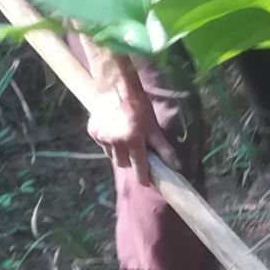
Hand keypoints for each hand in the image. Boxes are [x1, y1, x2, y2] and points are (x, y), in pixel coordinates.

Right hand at [84, 54, 158, 185]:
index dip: (143, 177)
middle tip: (136, 153)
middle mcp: (115, 142)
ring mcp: (102, 137)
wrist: (117, 87)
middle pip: (122, 163)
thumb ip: (163, 149)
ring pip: (111, 155)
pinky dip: (109, 143)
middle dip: (130, 162)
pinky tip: (114, 131)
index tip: (146, 182)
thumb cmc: (140, 107)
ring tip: (125, 140)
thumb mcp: (154, 128)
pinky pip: (102, 145)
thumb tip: (176, 166)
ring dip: (119, 153)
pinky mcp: (93, 131)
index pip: (139, 167)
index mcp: (133, 141)